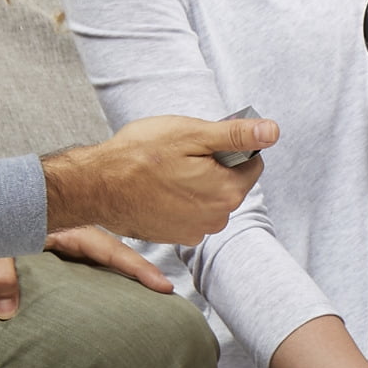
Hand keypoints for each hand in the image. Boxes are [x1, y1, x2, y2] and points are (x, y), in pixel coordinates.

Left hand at [0, 229, 175, 319]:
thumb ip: (0, 275)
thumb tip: (7, 312)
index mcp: (68, 228)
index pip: (111, 250)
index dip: (138, 268)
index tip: (163, 285)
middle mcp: (74, 230)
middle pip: (116, 251)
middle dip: (141, 269)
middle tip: (168, 290)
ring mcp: (67, 236)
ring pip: (104, 252)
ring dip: (125, 268)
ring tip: (150, 289)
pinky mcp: (57, 242)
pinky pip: (88, 256)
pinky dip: (105, 267)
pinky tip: (111, 283)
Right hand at [41, 112, 277, 244]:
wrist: (94, 186)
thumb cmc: (140, 155)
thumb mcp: (192, 134)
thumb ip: (236, 135)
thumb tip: (273, 131)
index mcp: (228, 192)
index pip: (252, 162)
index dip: (231, 147)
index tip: (203, 142)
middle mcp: (216, 219)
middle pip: (231, 182)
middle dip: (214, 166)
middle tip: (180, 155)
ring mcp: (194, 231)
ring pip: (210, 196)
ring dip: (196, 183)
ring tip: (166, 171)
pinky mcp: (174, 236)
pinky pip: (190, 211)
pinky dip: (180, 199)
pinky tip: (157, 188)